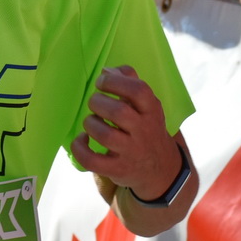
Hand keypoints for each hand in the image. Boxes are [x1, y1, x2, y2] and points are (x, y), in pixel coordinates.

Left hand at [70, 66, 180, 197]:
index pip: (138, 90)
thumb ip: (130, 82)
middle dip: (98, 102)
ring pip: (105, 135)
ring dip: (90, 123)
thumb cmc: (146, 128)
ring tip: (91, 121)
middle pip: (119, 112)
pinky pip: (92, 160)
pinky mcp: (118, 170)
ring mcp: (131, 152)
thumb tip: (107, 70)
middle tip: (95, 102)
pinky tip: (82, 139)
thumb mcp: (147, 105)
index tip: (101, 82)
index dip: (114, 82)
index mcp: (152, 110)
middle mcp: (144, 131)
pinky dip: (80, 148)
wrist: (159, 169)